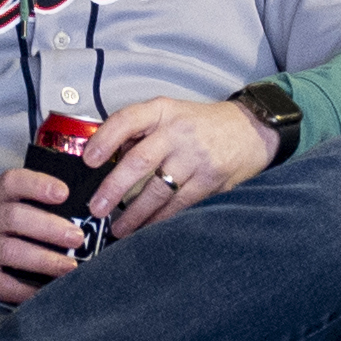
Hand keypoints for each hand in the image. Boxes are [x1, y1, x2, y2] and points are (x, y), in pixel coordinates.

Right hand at [0, 165, 91, 305]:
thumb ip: (26, 206)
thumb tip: (76, 214)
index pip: (11, 182)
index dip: (37, 185)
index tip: (63, 193)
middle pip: (14, 217)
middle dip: (49, 227)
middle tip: (77, 237)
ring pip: (10, 250)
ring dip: (44, 259)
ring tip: (69, 266)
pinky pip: (3, 284)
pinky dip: (28, 290)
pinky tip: (48, 291)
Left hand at [83, 96, 277, 239]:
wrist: (252, 129)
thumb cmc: (203, 125)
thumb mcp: (171, 114)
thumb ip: (141, 132)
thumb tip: (110, 158)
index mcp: (163, 111)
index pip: (127, 120)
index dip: (105, 140)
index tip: (89, 160)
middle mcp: (178, 132)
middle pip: (139, 161)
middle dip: (114, 188)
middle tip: (97, 208)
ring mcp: (195, 157)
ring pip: (158, 190)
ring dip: (135, 214)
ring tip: (119, 228)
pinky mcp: (210, 180)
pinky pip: (179, 205)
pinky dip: (160, 220)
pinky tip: (147, 229)